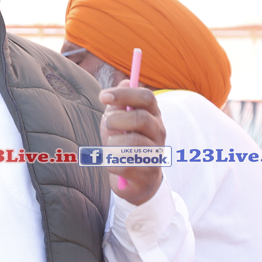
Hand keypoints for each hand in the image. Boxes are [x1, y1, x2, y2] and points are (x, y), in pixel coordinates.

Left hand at [98, 86, 165, 205]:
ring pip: (132, 144)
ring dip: (112, 144)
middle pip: (141, 118)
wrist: (133, 180)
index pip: (147, 97)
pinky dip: (110, 162)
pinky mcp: (148, 174)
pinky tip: (112, 162)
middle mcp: (159, 132)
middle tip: (108, 125)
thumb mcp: (117, 122)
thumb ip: (118, 104)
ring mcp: (156, 153)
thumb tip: (124, 81)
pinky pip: (124, 165)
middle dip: (117, 120)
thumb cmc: (123, 144)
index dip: (124, 94)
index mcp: (152, 115)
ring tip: (110, 147)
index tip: (102, 96)